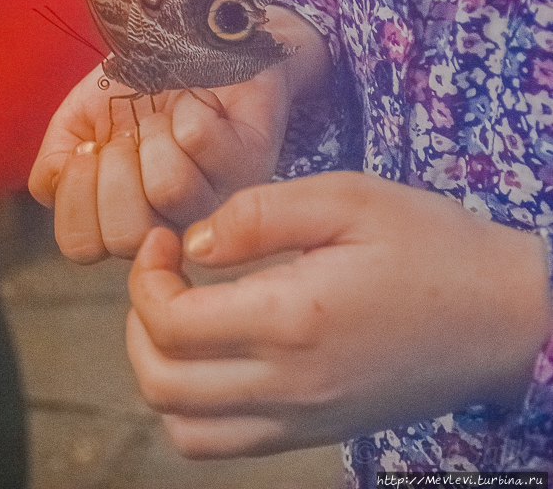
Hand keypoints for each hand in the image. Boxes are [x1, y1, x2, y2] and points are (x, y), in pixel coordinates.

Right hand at [29, 7, 329, 262]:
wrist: (195, 40)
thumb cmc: (139, 86)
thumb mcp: (81, 117)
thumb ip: (55, 159)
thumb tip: (55, 184)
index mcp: (124, 216)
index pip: (82, 245)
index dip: (75, 195)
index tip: (88, 150)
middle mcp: (171, 220)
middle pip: (126, 235)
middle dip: (113, 169)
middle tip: (127, 134)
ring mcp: (216, 197)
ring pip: (169, 189)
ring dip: (153, 133)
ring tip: (164, 114)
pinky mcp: (251, 163)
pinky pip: (199, 140)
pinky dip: (187, 106)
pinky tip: (196, 102)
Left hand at [127, 172, 551, 457]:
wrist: (503, 316)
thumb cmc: (430, 245)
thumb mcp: (349, 198)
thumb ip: (262, 213)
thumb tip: (194, 241)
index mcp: (292, 319)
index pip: (171, 323)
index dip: (144, 276)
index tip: (164, 238)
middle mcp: (288, 385)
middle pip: (162, 382)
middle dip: (138, 320)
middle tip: (162, 271)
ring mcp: (301, 419)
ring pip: (184, 428)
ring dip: (159, 369)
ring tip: (180, 313)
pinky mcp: (315, 431)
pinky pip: (225, 444)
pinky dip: (194, 406)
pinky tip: (215, 352)